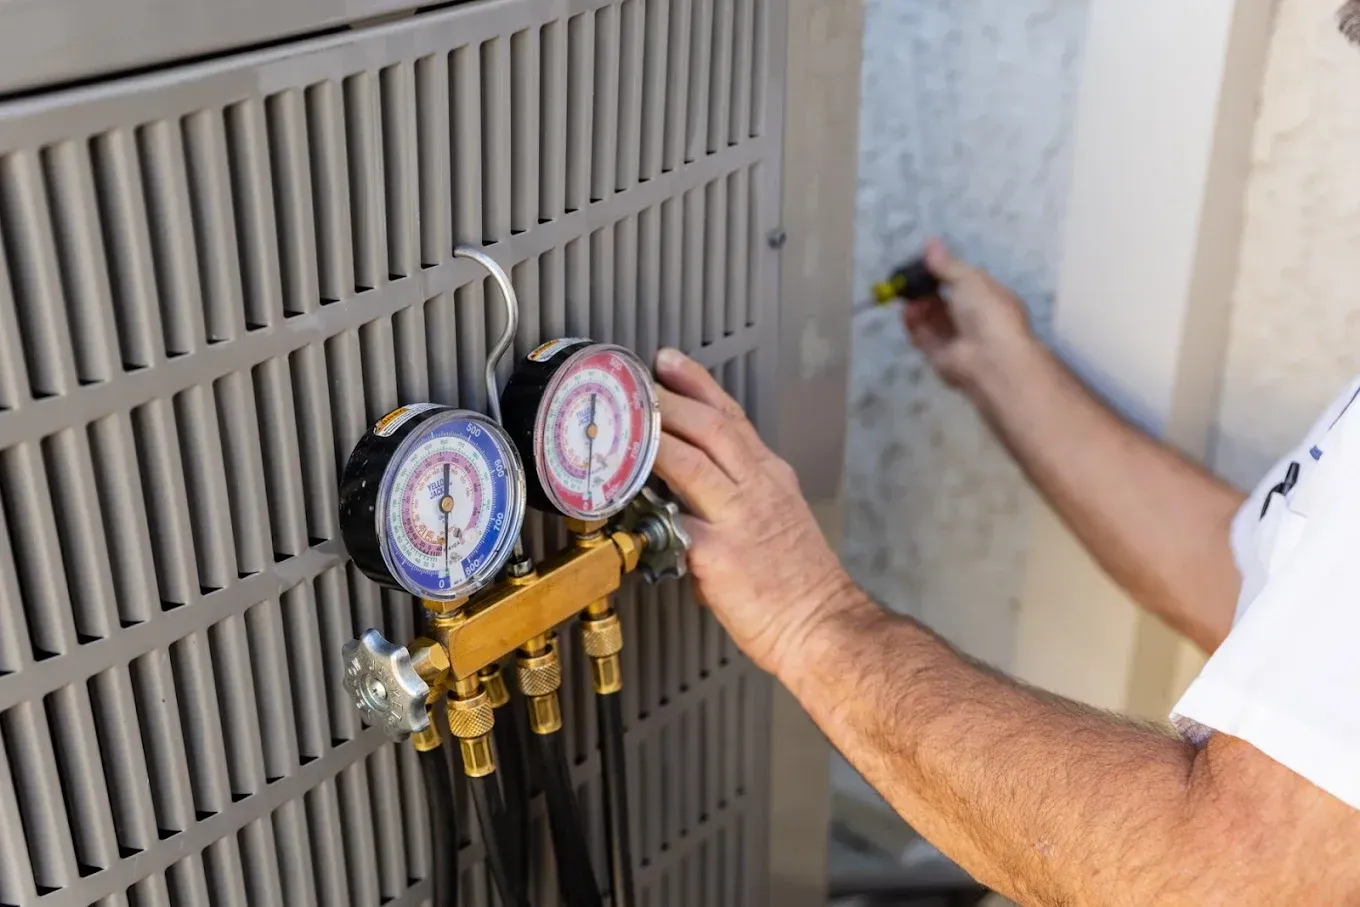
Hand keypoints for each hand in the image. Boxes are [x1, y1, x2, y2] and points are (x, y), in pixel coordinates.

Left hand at [652, 348, 857, 675]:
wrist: (824, 628)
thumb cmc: (800, 586)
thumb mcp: (780, 521)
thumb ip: (736, 502)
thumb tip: (689, 500)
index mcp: (771, 479)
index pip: (732, 418)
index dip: (698, 385)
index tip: (670, 362)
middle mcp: (757, 490)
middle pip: (711, 427)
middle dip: (670, 398)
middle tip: (636, 381)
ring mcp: (737, 520)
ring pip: (690, 461)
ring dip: (653, 437)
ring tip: (625, 421)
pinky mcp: (717, 555)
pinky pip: (675, 522)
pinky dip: (648, 504)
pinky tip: (624, 492)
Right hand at [905, 239, 1033, 396]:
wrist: (990, 359)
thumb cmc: (987, 312)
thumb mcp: (969, 279)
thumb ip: (946, 265)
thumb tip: (930, 242)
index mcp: (989, 298)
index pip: (965, 282)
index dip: (945, 272)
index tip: (924, 261)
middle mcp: (974, 319)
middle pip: (945, 301)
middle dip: (927, 289)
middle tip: (909, 278)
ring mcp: (957, 339)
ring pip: (933, 320)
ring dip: (919, 306)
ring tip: (907, 294)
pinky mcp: (941, 357)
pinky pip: (924, 337)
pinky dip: (915, 325)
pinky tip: (907, 312)